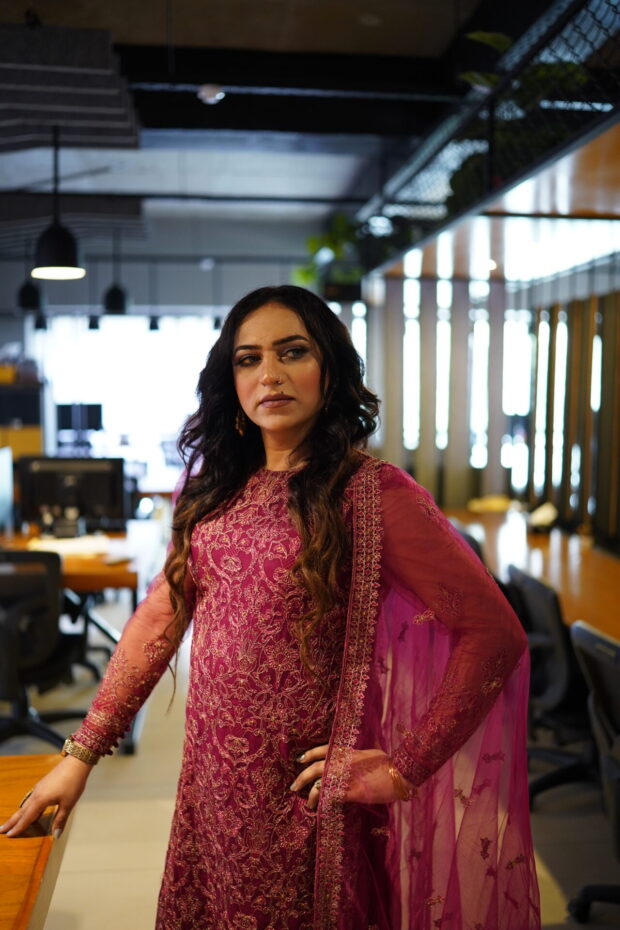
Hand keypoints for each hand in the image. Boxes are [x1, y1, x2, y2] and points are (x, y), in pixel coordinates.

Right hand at [0, 755, 91, 838]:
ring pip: (25, 804)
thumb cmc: (73, 783)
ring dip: (18, 814)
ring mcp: (39, 788)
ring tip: (11, 822)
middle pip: (21, 811)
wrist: (76, 762)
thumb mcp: (68, 804)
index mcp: (40, 800)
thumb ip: (60, 820)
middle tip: (0, 830)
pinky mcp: (43, 784)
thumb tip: (56, 835)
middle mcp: (36, 794)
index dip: (18, 828)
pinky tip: (29, 809)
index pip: (27, 818)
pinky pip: (31, 798)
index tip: (8, 836)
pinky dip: (26, 807)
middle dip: (11, 821)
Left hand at [290, 745, 412, 809]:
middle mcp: (341, 762)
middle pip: (314, 768)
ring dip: (310, 796)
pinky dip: (322, 803)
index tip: (300, 760)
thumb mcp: (369, 754)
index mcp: (346, 751)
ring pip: (318, 785)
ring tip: (307, 804)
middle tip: (294, 786)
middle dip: (301, 778)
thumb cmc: (389, 763)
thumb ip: (356, 757)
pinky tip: (320, 809)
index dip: (309, 754)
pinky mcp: (350, 793)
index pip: (322, 750)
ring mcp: (344, 777)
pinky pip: (330, 798)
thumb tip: (352, 761)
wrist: (400, 773)